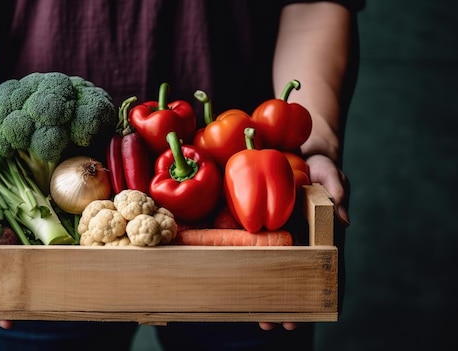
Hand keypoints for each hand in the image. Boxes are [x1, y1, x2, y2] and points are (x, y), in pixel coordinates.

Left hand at [257, 154, 348, 331]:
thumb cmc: (319, 166)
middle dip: (282, 304)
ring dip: (260, 293)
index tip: (307, 314)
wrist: (296, 148)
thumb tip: (343, 222)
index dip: (316, 296)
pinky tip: (230, 282)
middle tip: (270, 324)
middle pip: (292, 279)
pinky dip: (241, 266)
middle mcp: (297, 244)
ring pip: (268, 271)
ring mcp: (276, 238)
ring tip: (252, 316)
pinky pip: (248, 249)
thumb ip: (336, 192)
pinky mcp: (255, 228)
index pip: (322, 272)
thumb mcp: (331, 174)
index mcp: (318, 239)